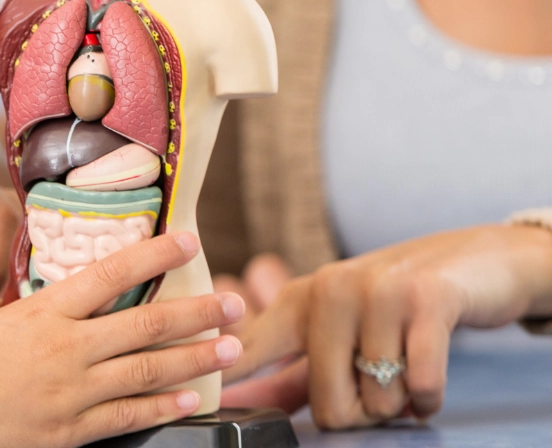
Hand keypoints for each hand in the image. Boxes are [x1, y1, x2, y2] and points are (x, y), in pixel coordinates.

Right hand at [0, 231, 245, 447]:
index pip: (110, 273)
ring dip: (195, 358)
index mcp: (40, 312)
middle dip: (198, 311)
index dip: (155, 254)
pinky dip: (163, 407)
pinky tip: (191, 399)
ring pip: (147, 372)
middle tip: (237, 302)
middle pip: (147, 324)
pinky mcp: (66, 433)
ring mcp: (69, 394)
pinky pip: (127, 419)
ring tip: (230, 347)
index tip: (189, 239)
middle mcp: (65, 349)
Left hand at [221, 224, 551, 428]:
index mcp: (299, 300)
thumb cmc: (397, 306)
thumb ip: (295, 372)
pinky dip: (428, 400)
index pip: (248, 346)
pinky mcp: (428, 300)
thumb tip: (249, 404)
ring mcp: (378, 291)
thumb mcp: (340, 330)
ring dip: (401, 403)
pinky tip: (428, 383)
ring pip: (379, 400)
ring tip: (407, 368)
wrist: (477, 261)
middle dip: (361, 416)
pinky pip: (419, 385)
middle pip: (327, 403)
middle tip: (379, 393)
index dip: (222, 373)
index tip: (200, 399)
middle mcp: (330, 289)